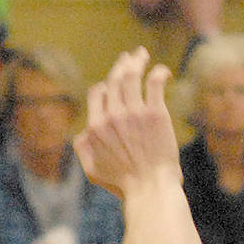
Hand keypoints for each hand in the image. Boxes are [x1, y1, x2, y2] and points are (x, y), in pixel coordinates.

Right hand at [75, 48, 182, 196]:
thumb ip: (83, 149)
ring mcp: (134, 113)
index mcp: (96, 126)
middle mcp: (112, 115)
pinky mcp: (156, 114)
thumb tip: (80, 134)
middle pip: (114, 79)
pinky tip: (163, 70)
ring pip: (131, 76)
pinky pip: (154, 83)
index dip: (105, 84)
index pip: (97, 93)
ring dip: (136, 61)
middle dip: (122, 64)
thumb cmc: (123, 184)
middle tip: (130, 57)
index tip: (115, 82)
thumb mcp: (92, 169)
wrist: (150, 189)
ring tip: (142, 54)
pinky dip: (158, 72)